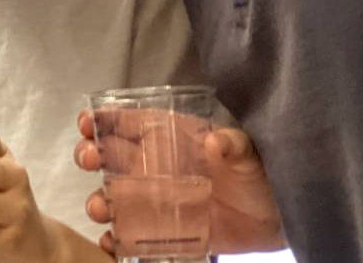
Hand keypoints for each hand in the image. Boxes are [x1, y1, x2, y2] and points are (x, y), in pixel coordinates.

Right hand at [74, 109, 285, 253]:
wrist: (275, 219)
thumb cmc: (259, 177)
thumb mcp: (249, 155)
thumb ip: (234, 146)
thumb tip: (215, 142)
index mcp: (170, 139)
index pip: (130, 124)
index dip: (104, 120)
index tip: (87, 122)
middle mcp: (156, 168)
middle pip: (110, 158)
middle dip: (91, 155)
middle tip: (89, 159)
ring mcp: (156, 201)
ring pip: (114, 197)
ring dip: (99, 201)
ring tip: (101, 207)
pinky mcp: (162, 232)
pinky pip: (130, 236)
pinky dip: (115, 241)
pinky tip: (111, 243)